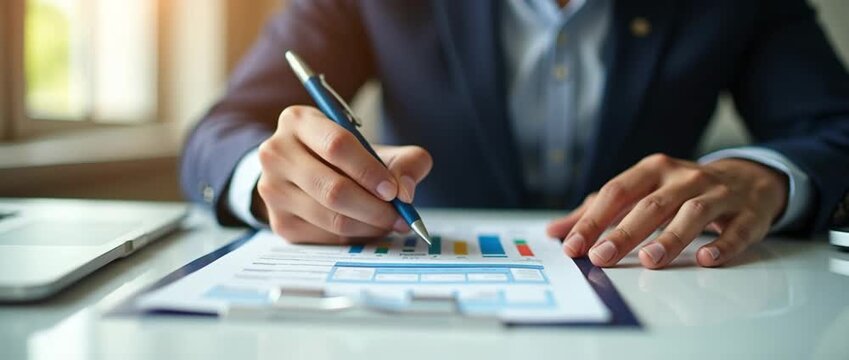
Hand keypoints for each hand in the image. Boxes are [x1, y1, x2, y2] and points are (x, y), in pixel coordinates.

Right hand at [254, 106, 432, 243]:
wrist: (309, 173)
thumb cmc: (347, 158)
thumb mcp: (377, 148)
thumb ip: (406, 161)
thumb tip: (405, 192)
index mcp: (298, 121)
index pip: (337, 145)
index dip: (369, 171)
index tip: (394, 191)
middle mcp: (276, 153)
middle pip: (332, 188)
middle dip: (374, 207)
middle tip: (400, 217)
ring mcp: (272, 190)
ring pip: (330, 217)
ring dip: (368, 226)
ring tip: (390, 223)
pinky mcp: (279, 222)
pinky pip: (324, 237)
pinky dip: (354, 237)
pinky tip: (367, 228)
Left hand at [546, 153, 787, 268]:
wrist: (749, 178)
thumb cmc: (682, 189)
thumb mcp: (640, 191)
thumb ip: (598, 211)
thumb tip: (555, 231)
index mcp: (653, 171)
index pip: (616, 193)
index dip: (593, 220)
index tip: (572, 247)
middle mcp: (684, 178)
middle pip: (650, 205)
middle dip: (623, 232)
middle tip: (601, 257)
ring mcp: (718, 194)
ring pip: (692, 213)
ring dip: (670, 238)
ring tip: (649, 261)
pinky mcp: (748, 213)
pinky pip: (737, 229)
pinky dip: (722, 244)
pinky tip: (706, 259)